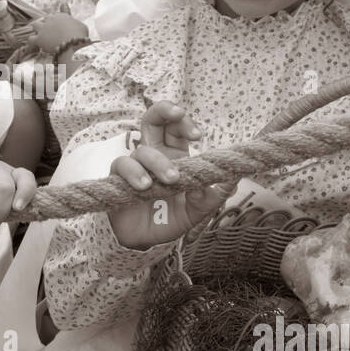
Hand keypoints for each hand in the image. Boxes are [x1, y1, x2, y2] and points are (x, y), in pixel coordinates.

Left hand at [29, 13, 87, 53]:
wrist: (73, 45)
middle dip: (47, 25)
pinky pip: (30, 40)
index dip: (56, 22)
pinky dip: (30, 44)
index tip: (58, 28)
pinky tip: (31, 48)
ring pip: (35, 25)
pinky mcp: (39, 39)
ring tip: (39, 37)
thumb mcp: (82, 26)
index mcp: (61, 16)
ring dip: (37, 30)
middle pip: (45, 19)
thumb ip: (75, 24)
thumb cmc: (81, 36)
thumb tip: (74, 25)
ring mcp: (43, 29)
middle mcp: (51, 20)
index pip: (55, 15)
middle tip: (50, 33)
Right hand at [107, 102, 227, 249]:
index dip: (185, 123)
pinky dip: (135, 173)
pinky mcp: (118, 179)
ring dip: (158, 161)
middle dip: (165, 110)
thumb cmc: (171, 218)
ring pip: (142, 149)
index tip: (198, 135)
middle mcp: (153, 155)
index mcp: (174, 155)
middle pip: (154, 119)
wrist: (146, 241)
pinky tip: (145, 186)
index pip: (176, 127)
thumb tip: (231, 179)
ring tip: (171, 180)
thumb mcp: (198, 209)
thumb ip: (212, 195)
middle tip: (178, 113)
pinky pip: (122, 165)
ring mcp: (135, 165)